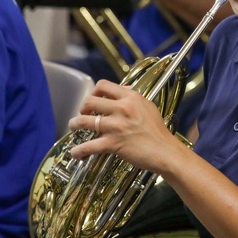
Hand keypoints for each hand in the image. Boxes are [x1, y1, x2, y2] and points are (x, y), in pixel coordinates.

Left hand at [67, 79, 181, 172]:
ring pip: (84, 121)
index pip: (103, 85)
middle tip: (83, 114)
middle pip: (89, 101)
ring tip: (73, 127)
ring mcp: (117, 126)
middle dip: (82, 108)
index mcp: (131, 97)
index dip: (94, 92)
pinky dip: (79, 150)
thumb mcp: (148, 107)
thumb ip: (134, 98)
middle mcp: (122, 108)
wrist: (165, 152)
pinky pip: (88, 146)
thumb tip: (123, 89)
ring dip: (74, 124)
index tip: (93, 100)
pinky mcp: (113, 143)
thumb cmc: (159, 132)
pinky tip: (76, 152)